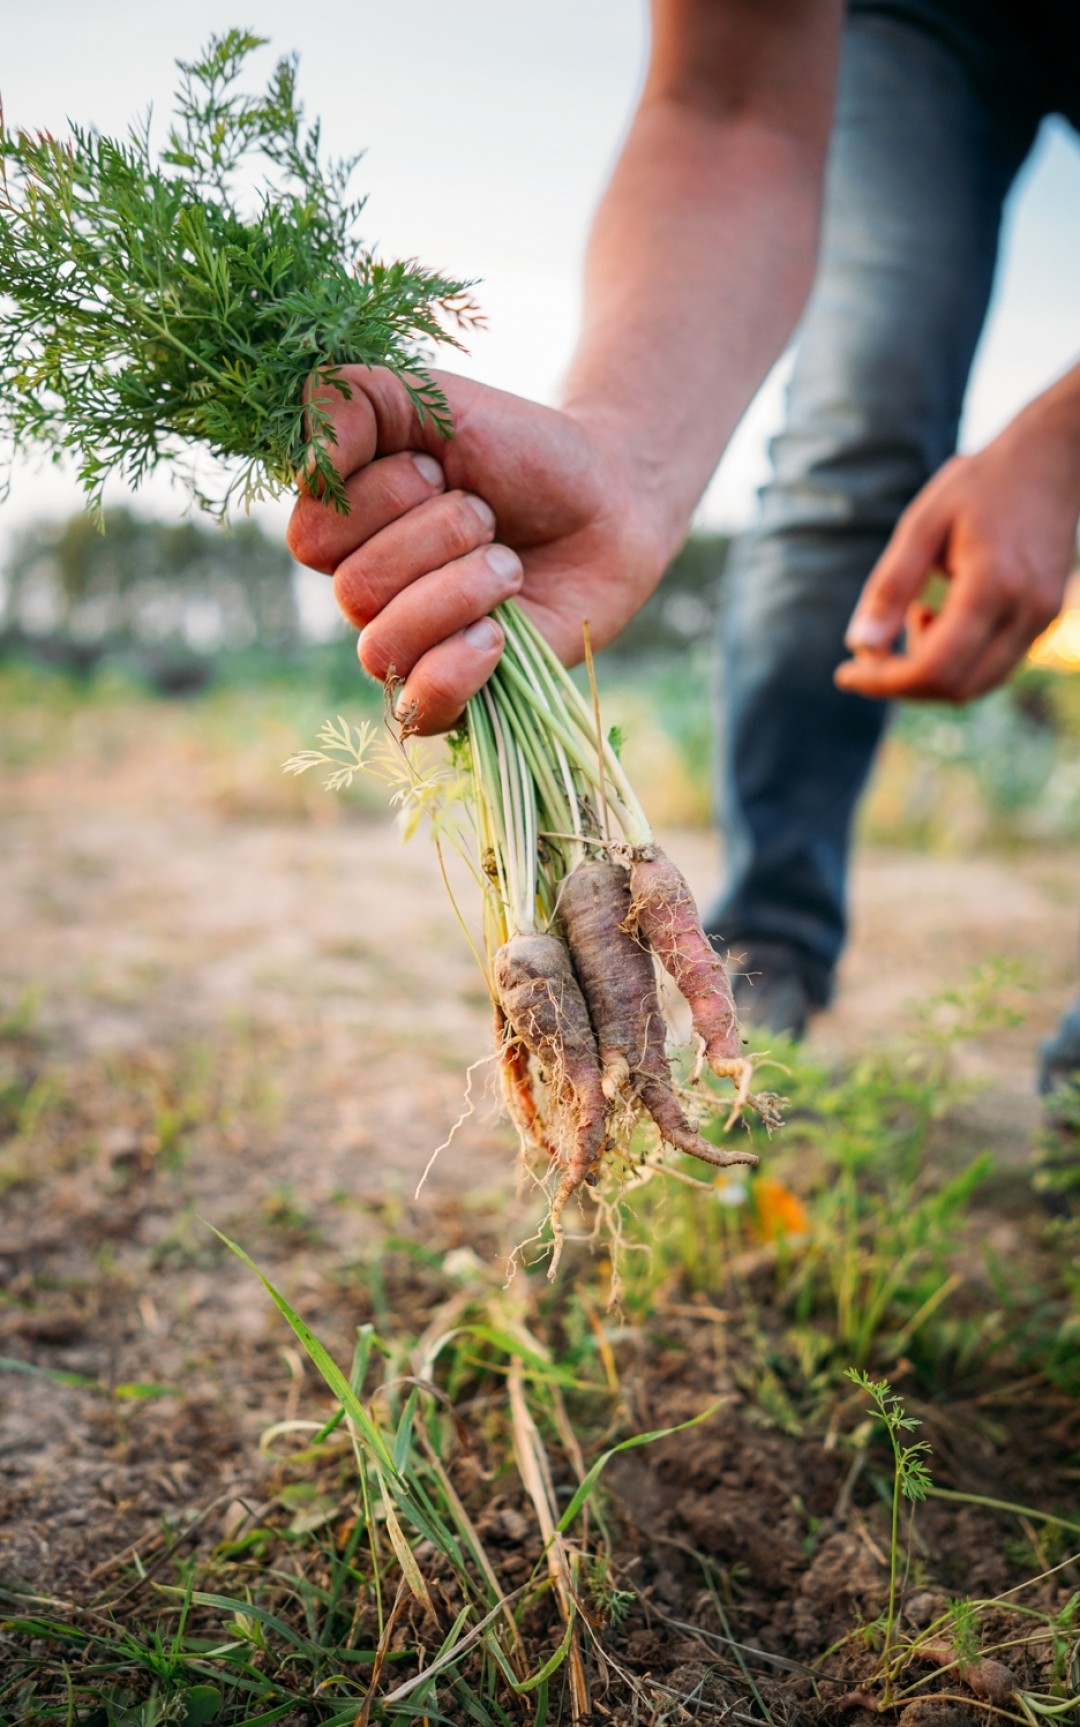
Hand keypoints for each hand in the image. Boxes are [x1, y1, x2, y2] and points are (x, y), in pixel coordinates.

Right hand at [286, 366, 668, 732]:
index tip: (441, 468)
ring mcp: (413, 649)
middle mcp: (369, 596)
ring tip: (510, 565)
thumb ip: (350, 401)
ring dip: (459, 592)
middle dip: (439, 536)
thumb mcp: (430, 398)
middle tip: (489, 514)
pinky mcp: (460, 694)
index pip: (314, 537)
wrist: (610, 497)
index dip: (381, 496)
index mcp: (348, 533)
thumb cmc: (518, 450)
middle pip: (355, 590)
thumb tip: (306, 464)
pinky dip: (457, 669)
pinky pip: (421, 710)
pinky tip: (499, 631)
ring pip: (385, 648)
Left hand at [834, 403, 1079, 703]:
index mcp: (994, 586)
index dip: (884, 682)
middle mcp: (1026, 612)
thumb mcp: (922, 523)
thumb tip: (858, 646)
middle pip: (955, 688)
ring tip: (917, 614)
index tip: (845, 673)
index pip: (934, 668)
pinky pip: (994, 666)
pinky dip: (958, 659)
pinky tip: (943, 615)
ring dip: (932, 671)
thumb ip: (890, 586)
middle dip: (904, 681)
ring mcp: (1042, 620)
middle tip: (875, 649)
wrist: (1052, 459)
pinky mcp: (1044, 620)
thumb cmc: (981, 483)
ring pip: (977, 685)